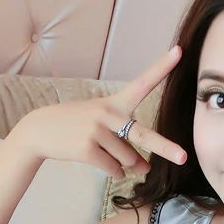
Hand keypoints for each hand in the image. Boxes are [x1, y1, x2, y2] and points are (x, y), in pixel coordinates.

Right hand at [10, 46, 187, 178]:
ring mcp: (97, 131)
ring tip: (107, 154)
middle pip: (142, 135)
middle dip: (165, 148)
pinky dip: (114, 173)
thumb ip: (127, 145)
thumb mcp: (103, 128)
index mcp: (114, 102)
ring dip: (124, 164)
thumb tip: (146, 169)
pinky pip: (113, 169)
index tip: (180, 51)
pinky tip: (105, 166)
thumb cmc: (76, 126)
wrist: (40, 131)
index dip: (162, 67)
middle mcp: (108, 114)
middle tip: (183, 158)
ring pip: (126, 159)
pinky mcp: (87, 149)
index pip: (142, 83)